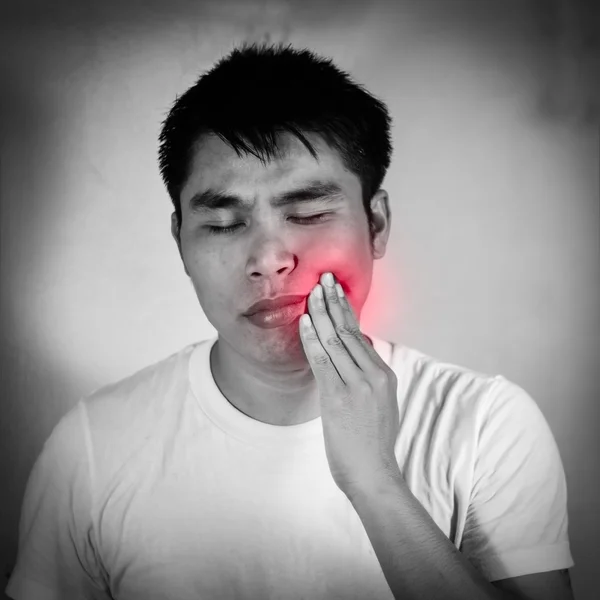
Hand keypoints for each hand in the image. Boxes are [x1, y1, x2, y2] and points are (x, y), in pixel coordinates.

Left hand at [299, 272, 401, 496]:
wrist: (374, 474)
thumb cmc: (373, 442)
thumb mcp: (382, 404)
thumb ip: (370, 375)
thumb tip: (359, 349)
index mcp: (384, 374)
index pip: (361, 334)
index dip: (346, 310)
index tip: (336, 291)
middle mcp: (373, 374)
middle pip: (350, 330)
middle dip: (334, 301)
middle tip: (324, 278)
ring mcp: (357, 385)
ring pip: (336, 340)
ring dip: (321, 313)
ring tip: (312, 291)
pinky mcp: (338, 396)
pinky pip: (322, 360)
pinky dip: (312, 338)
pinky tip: (305, 321)